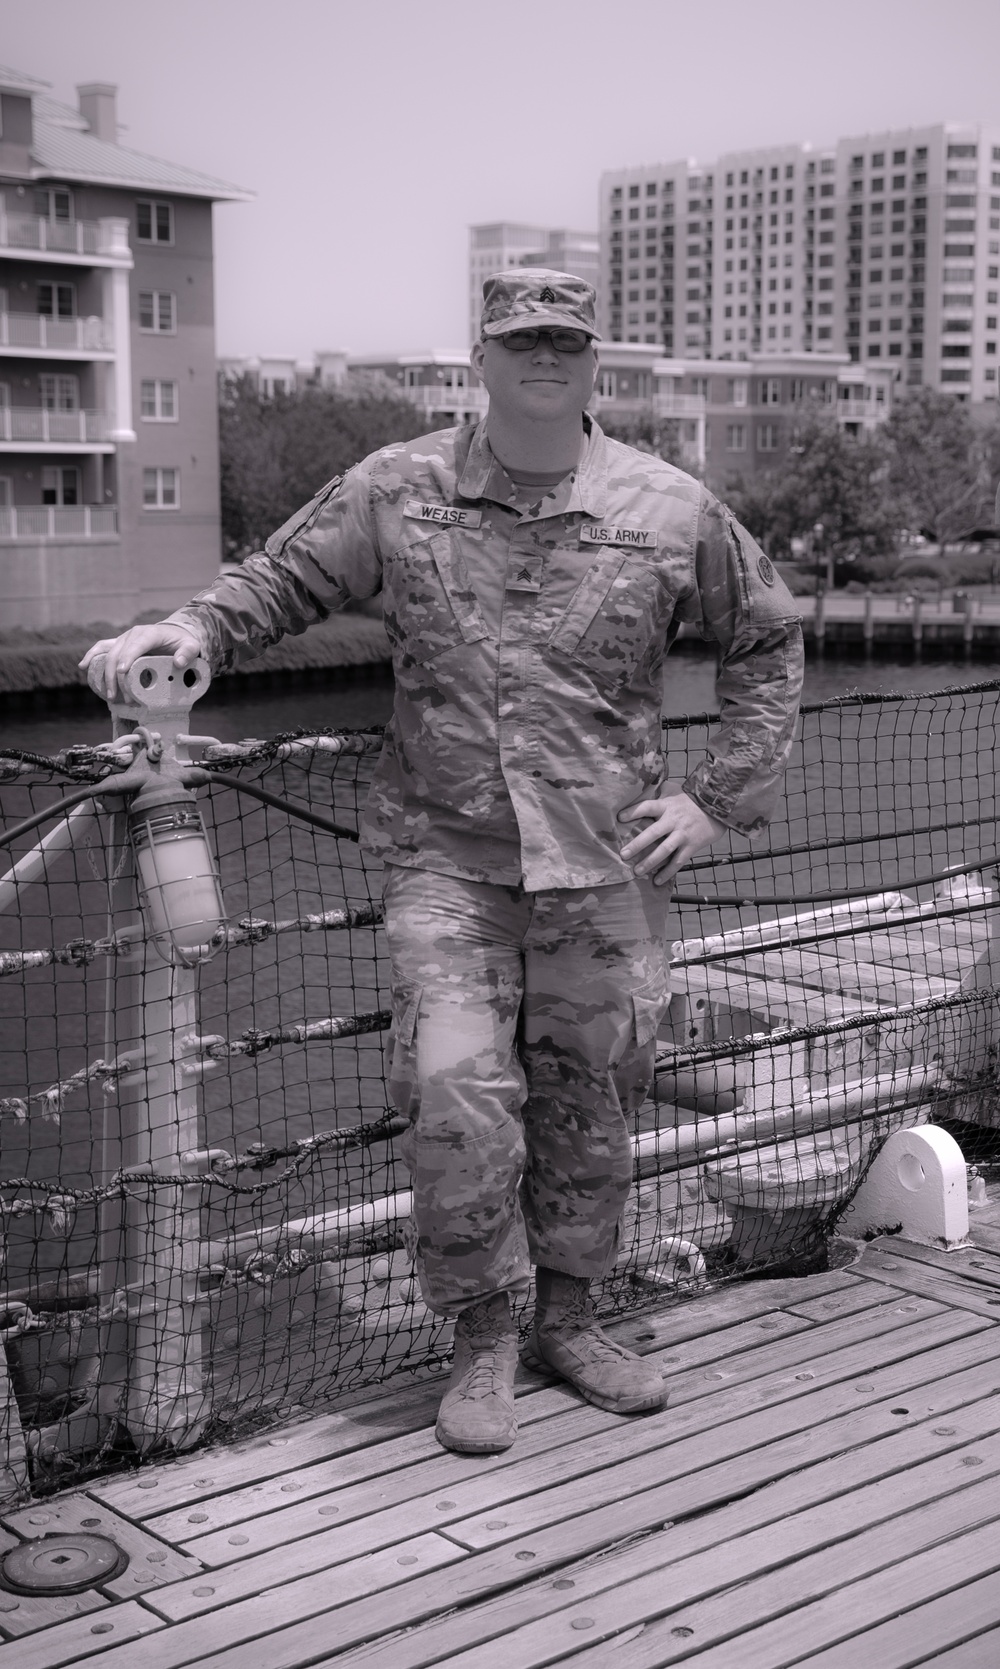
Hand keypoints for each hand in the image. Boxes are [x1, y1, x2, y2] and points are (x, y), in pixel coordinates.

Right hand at [80, 623, 201, 701]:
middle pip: (118, 654)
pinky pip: (102, 648)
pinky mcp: (118, 644)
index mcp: (149, 633)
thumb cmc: (182, 643)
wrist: (174, 635)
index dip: (128, 657)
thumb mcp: (191, 646)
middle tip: (121, 697)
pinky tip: (83, 666)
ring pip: (107, 653)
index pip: (136, 645)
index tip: (123, 673)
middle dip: (117, 676)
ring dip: (104, 673)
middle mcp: (132, 634)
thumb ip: (187, 653)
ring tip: (108, 694)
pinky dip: (91, 656)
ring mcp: (123, 639)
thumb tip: (179, 663)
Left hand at [618, 790, 724, 885]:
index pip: (647, 807)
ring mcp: (683, 834)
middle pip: (653, 832)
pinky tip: (657, 881)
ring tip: (636, 871)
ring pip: (665, 850)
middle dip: (637, 844)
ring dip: (650, 861)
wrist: (718, 807)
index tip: (619, 818)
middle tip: (623, 854)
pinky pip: (678, 861)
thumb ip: (658, 791)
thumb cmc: (691, 799)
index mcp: (667, 806)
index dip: (633, 811)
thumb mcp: (674, 790)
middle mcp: (673, 820)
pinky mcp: (692, 846)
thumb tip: (642, 788)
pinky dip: (668, 872)